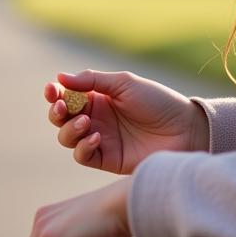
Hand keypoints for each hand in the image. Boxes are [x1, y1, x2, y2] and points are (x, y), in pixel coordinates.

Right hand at [46, 69, 208, 173]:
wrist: (184, 130)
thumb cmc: (158, 102)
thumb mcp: (124, 84)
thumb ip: (91, 80)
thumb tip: (60, 77)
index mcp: (98, 99)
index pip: (66, 96)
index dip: (54, 94)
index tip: (51, 89)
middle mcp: (95, 119)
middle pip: (60, 118)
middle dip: (56, 112)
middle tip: (63, 108)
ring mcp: (100, 140)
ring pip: (66, 138)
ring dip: (69, 129)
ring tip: (86, 123)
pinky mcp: (106, 159)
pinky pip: (82, 156)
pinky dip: (83, 147)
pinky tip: (97, 138)